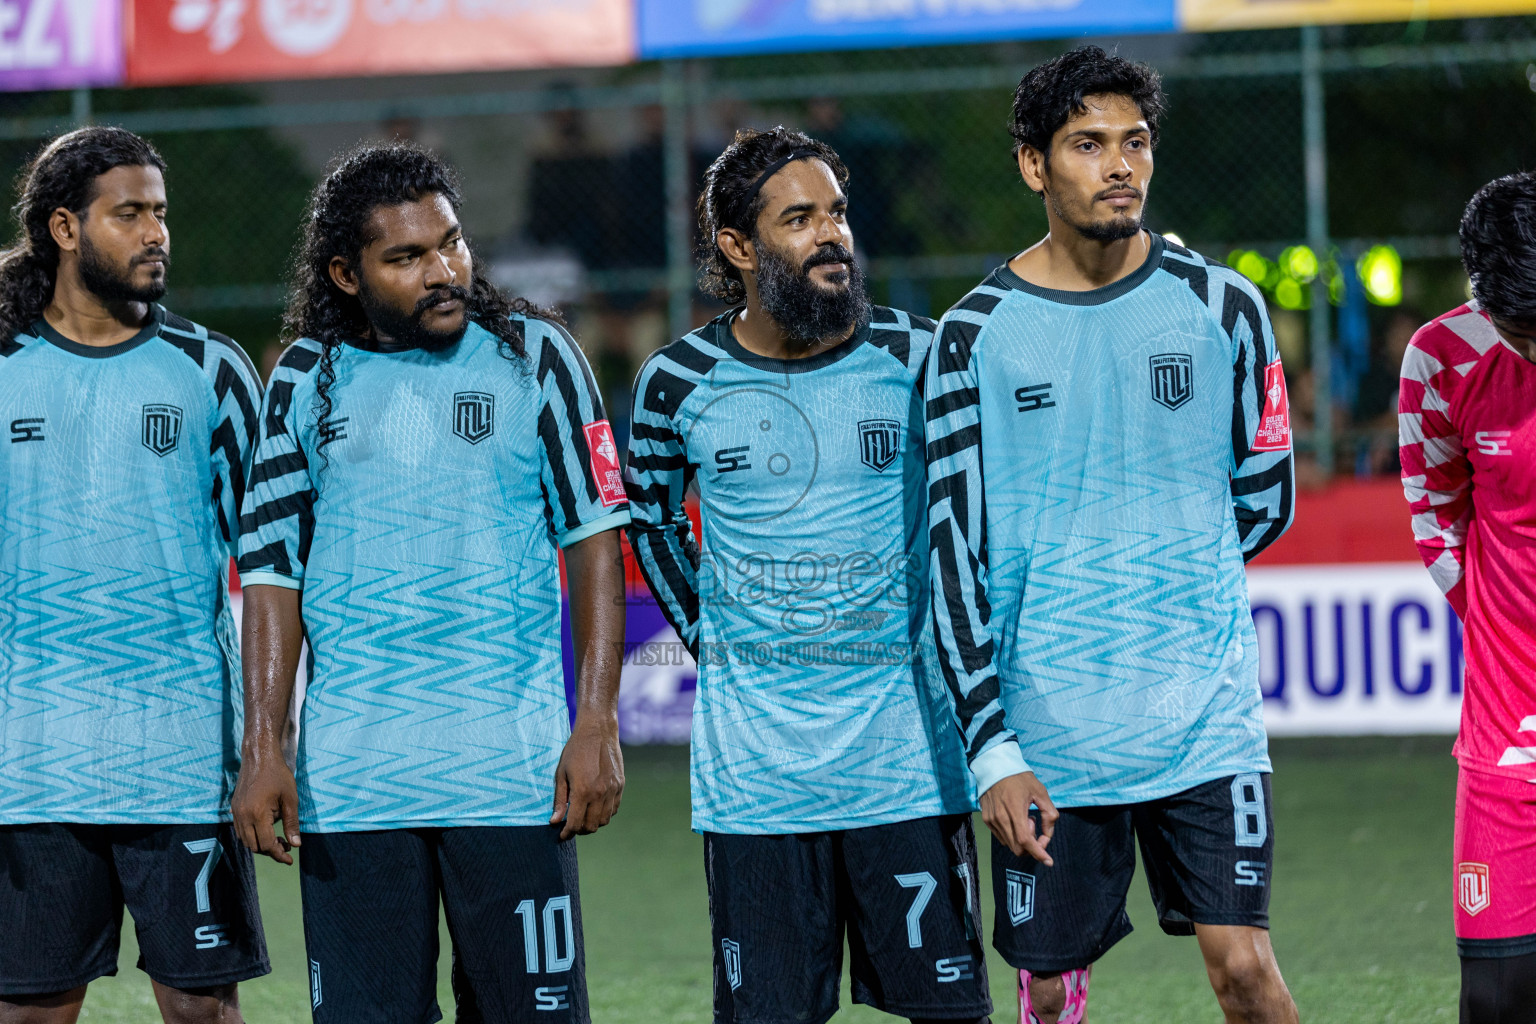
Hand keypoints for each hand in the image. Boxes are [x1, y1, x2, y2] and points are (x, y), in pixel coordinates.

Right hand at [231, 747, 301, 864]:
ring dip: (260, 844)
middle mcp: (242, 816)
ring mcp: (236, 813)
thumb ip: (292, 823)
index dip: (279, 854)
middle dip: (270, 851)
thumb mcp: (291, 799)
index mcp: (257, 814)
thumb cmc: (278, 775)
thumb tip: (295, 845)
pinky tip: (266, 830)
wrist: (259, 756)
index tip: (290, 859)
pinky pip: (240, 831)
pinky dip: (252, 836)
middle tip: (287, 847)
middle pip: (254, 846)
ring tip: (278, 839)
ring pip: (245, 840)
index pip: (266, 844)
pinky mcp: (234, 809)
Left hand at [550, 713, 623, 839]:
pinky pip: (614, 809)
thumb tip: (555, 821)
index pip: (575, 823)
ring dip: (593, 823)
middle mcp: (600, 793)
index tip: (561, 835)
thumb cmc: (575, 750)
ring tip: (583, 817)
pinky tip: (595, 807)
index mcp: (583, 791)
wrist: (598, 731)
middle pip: (591, 826)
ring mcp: (613, 790)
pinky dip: (604, 814)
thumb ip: (559, 799)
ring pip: (604, 820)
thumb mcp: (561, 773)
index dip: (567, 833)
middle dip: (579, 830)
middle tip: (571, 825)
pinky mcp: (620, 785)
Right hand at [980, 771, 1057, 865]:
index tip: (1048, 861)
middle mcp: (1001, 818)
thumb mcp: (1040, 791)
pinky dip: (1012, 834)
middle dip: (1031, 844)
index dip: (1038, 853)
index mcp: (1015, 810)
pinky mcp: (987, 819)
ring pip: (1010, 844)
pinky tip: (1014, 817)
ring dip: (1021, 838)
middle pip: (1018, 847)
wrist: (994, 766)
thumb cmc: (1019, 777)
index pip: (1026, 841)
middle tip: (1033, 823)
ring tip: (1023, 817)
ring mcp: (991, 820)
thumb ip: (1049, 814)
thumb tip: (1047, 834)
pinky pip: (1002, 837)